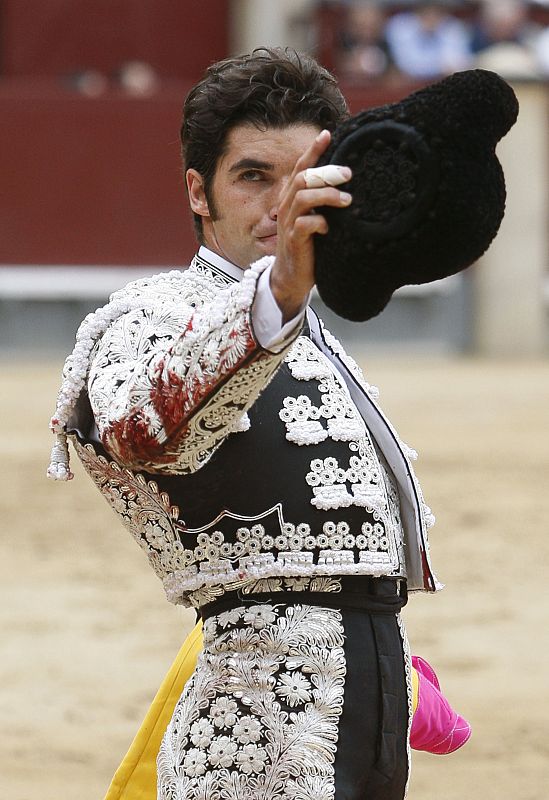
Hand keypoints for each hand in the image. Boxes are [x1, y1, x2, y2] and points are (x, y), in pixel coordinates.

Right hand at [270, 129, 351, 322]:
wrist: (292, 278)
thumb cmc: (310, 247)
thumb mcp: (318, 220)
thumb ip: (327, 204)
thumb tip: (352, 186)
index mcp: (293, 198)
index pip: (301, 168)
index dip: (313, 150)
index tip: (328, 133)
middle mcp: (288, 207)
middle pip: (302, 178)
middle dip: (326, 172)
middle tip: (349, 174)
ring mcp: (289, 224)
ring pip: (303, 198)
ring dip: (327, 196)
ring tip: (347, 201)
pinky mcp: (293, 241)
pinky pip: (305, 225)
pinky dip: (320, 223)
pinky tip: (330, 228)